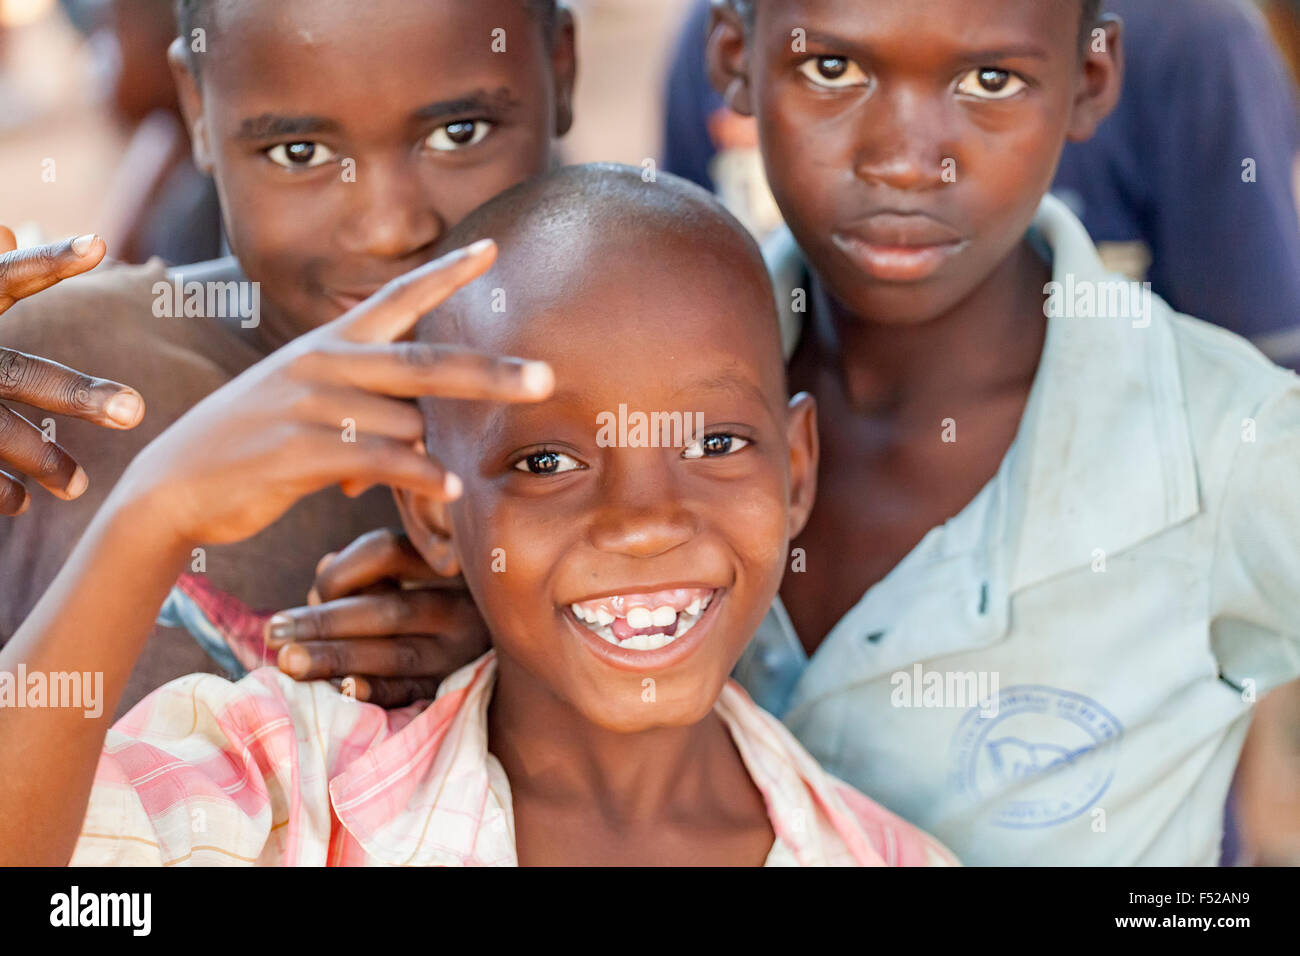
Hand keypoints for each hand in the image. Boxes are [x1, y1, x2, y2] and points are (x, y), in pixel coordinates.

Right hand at [0, 228, 144, 514]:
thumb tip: (6, 234)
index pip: (7, 279)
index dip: (48, 260)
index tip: (99, 243)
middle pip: (22, 374)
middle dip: (80, 395)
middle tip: (136, 410)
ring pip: (0, 433)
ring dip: (45, 462)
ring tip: (79, 486)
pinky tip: (22, 502)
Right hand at [118, 238, 552, 547]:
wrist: (178, 483)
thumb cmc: (256, 446)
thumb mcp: (310, 409)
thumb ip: (369, 413)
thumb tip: (420, 446)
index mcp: (331, 344)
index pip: (397, 298)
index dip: (446, 275)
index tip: (491, 249)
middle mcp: (324, 363)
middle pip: (425, 362)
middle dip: (490, 372)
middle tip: (546, 379)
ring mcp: (310, 402)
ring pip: (407, 424)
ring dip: (426, 458)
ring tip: (431, 484)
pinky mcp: (300, 447)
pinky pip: (384, 460)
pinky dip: (422, 476)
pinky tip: (448, 490)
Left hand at [266, 528, 489, 706]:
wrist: (514, 644)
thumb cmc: (440, 597)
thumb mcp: (415, 567)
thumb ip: (371, 566)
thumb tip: (322, 572)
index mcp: (447, 562)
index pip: (387, 551)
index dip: (340, 570)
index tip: (311, 589)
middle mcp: (462, 605)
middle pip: (386, 609)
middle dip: (323, 622)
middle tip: (273, 632)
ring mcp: (463, 651)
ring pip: (395, 654)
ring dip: (336, 659)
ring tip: (289, 663)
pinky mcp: (456, 688)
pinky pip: (413, 692)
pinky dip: (377, 691)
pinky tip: (344, 691)